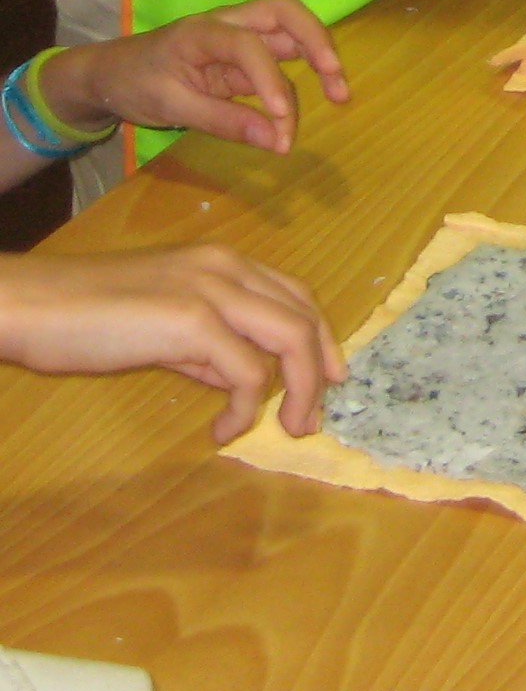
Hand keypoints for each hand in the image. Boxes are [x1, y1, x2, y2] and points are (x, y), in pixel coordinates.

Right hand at [0, 247, 346, 442]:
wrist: (30, 306)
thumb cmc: (84, 317)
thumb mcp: (162, 325)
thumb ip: (206, 346)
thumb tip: (241, 379)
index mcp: (223, 262)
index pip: (295, 295)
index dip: (321, 338)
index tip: (330, 377)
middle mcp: (227, 267)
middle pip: (304, 317)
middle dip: (319, 371)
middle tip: (311, 417)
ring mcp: (213, 289)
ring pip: (292, 339)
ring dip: (300, 391)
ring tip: (286, 427)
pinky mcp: (194, 321)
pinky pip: (248, 372)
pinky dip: (247, 406)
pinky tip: (224, 428)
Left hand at [41, 0, 350, 154]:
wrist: (109, 75)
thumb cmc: (134, 83)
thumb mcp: (171, 106)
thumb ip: (224, 121)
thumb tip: (278, 141)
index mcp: (202, 32)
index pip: (248, 47)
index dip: (270, 82)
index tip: (282, 121)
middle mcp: (228, 25)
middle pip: (285, 12)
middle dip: (317, 41)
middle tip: (337, 80)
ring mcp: (240, 38)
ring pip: (291, 31)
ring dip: (320, 57)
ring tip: (339, 96)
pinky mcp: (246, 57)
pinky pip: (283, 59)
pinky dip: (305, 75)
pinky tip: (317, 100)